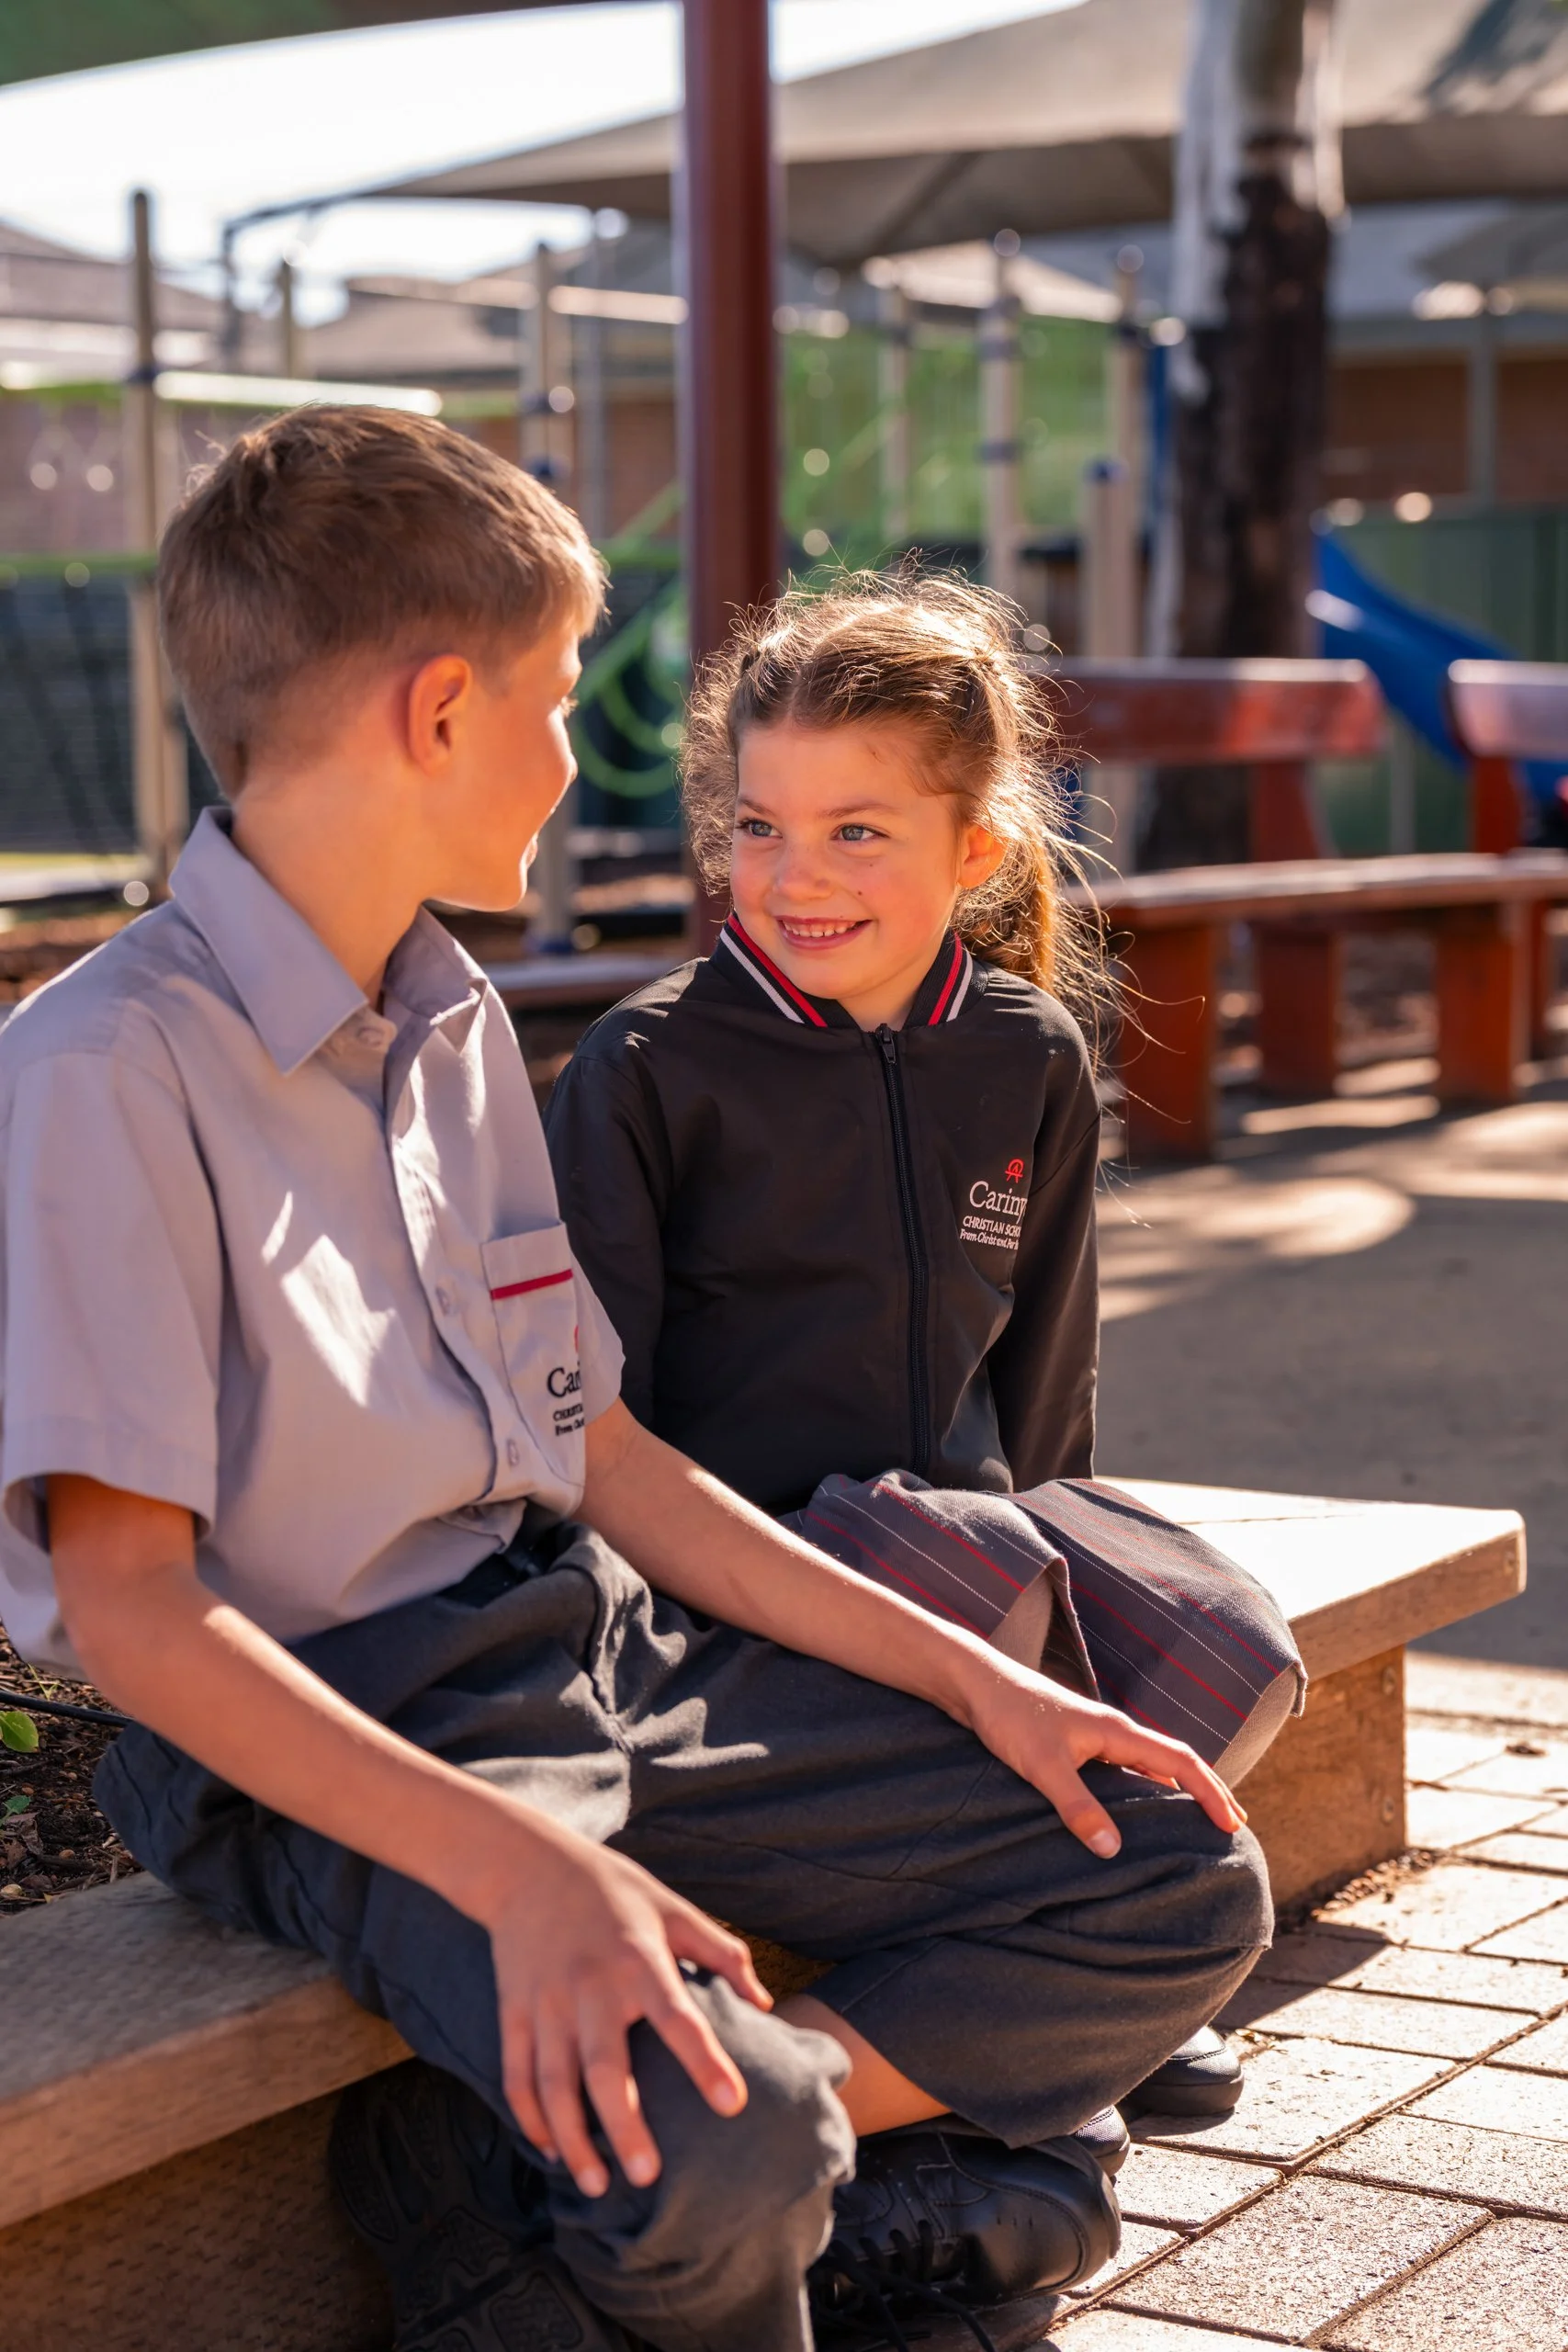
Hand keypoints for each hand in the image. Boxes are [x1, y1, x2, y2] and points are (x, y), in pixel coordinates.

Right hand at [484, 1819, 771, 2196]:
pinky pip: (517, 2074)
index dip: (704, 2061)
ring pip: (555, 2083)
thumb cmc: (613, 1890)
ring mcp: (546, 2003)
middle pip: (605, 2068)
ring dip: (573, 2137)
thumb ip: (721, 1952)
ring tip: (596, 2184)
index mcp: (638, 1960)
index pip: (677, 2016)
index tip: (732, 2104)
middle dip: (623, 2126)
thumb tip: (764, 2004)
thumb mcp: (673, 1908)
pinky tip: (550, 2150)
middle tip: (647, 2175)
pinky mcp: (514, 2011)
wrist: (526, 1865)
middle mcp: (590, 1988)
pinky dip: (531, 2117)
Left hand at [958, 1656, 1247, 1857]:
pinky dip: (1145, 1788)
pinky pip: (1125, 1768)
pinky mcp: (1075, 1742)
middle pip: (1175, 1761)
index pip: (1181, 1761)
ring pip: (1149, 1764)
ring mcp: (1095, 1735)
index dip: (1211, 1793)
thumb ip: (1077, 1807)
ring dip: (1176, 1790)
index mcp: (1117, 1731)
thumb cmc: (1008, 1716)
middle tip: (1234, 1825)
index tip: (1233, 1825)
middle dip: (1208, 1791)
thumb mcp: (1043, 1766)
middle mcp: (1113, 1730)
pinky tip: (1135, 1809)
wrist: (974, 1682)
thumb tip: (1113, 1850)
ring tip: (1194, 1821)